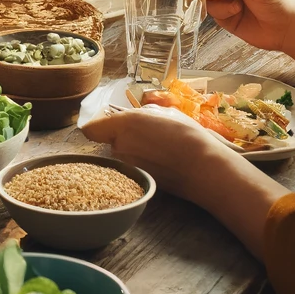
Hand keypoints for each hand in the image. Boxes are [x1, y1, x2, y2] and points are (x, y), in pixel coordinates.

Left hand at [82, 105, 240, 197]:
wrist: (204, 168)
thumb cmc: (186, 135)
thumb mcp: (165, 113)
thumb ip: (145, 114)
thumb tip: (139, 116)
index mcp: (123, 124)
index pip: (91, 129)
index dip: (98, 126)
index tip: (110, 123)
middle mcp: (120, 146)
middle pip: (110, 141)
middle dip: (122, 138)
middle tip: (145, 135)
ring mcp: (128, 166)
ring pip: (122, 155)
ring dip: (133, 151)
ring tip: (157, 149)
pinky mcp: (139, 180)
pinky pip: (133, 168)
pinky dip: (142, 164)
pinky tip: (160, 162)